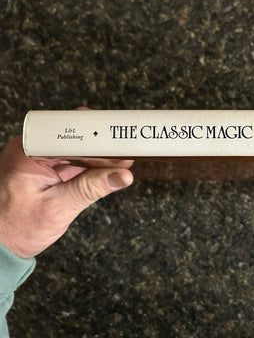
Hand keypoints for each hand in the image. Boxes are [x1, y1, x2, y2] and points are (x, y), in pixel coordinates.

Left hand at [0, 136, 133, 258]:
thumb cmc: (15, 230)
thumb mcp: (57, 209)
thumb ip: (90, 189)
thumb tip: (121, 176)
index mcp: (29, 152)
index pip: (69, 133)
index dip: (97, 136)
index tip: (119, 140)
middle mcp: (32, 148)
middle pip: (75, 137)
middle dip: (102, 144)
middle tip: (127, 149)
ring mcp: (39, 157)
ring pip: (76, 147)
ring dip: (98, 155)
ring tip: (123, 159)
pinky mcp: (45, 167)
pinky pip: (73, 158)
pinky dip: (90, 164)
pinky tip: (108, 168)